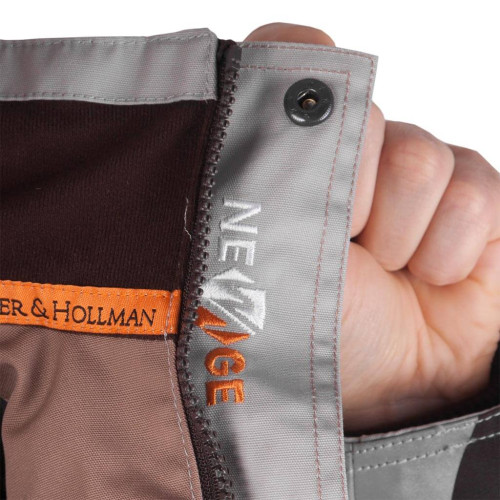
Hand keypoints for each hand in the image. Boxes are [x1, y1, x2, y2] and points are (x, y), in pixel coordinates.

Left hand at [245, 23, 499, 432]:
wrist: (372, 384)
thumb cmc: (307, 324)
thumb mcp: (268, 244)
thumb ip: (270, 160)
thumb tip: (295, 65)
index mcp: (298, 160)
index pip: (294, 63)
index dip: (297, 82)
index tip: (293, 137)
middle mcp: (355, 160)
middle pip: (364, 116)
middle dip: (350, 192)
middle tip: (339, 247)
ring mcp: (415, 182)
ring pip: (422, 155)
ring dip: (398, 229)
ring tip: (384, 273)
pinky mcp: (471, 206)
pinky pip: (477, 188)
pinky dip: (450, 243)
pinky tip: (430, 275)